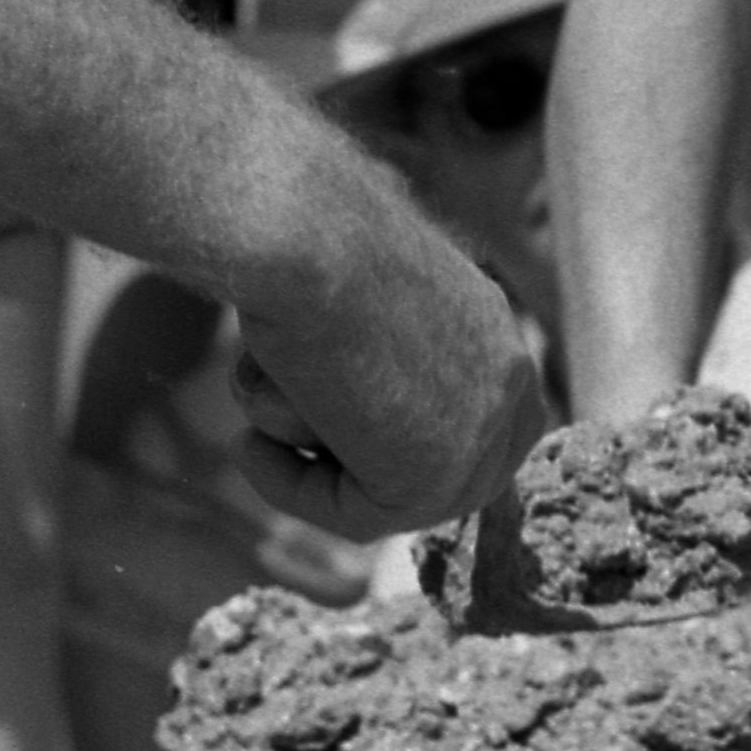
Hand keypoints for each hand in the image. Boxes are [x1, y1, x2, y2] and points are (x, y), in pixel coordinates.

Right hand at [226, 191, 552, 542]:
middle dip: (364, 475)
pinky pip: (356, 515)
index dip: (417, 445)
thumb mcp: (348, 287)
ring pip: (393, 491)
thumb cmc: (302, 235)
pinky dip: (290, 487)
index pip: (491, 420)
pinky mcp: (435, 479)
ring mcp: (481, 431)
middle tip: (280, 455)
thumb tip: (341, 397)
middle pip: (452, 472)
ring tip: (256, 412)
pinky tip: (246, 446)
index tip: (334, 455)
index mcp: (493, 325)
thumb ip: (370, 344)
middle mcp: (505, 376)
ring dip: (310, 466)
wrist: (300, 234)